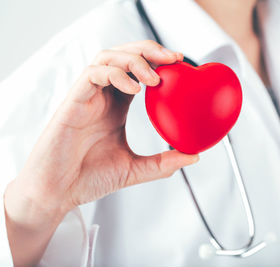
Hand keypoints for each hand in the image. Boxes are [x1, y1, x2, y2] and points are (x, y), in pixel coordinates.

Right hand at [4, 40, 198, 265]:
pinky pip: (93, 74)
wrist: (57, 193)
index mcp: (116, 107)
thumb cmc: (88, 178)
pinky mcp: (73, 102)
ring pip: (108, 57)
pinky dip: (115, 74)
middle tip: (173, 58)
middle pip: (124, 56)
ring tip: (153, 78)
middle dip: (150, 50)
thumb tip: (193, 157)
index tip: (180, 63)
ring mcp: (87, 97)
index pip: (138, 73)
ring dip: (134, 60)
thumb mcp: (135, 169)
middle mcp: (103, 97)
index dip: (158, 63)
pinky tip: (133, 89)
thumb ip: (162, 163)